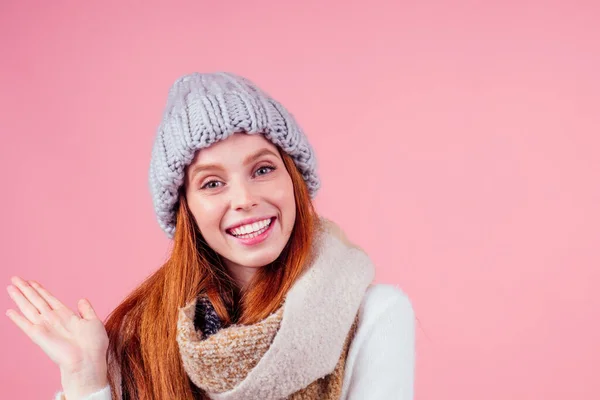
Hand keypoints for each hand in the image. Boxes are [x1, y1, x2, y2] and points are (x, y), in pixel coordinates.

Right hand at [6, 276, 108, 395]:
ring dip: (19, 297)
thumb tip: (82, 299)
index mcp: (65, 314)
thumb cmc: (93, 344)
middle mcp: (53, 319)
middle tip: (15, 278)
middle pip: (36, 300)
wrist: (89, 360)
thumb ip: (86, 310)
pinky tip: (9, 311)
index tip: (31, 281)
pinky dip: (17, 318)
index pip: (49, 298)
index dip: (40, 289)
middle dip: (25, 289)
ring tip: (10, 286)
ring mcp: (45, 327)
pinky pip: (26, 325)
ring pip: (29, 308)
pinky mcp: (39, 336)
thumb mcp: (93, 321)